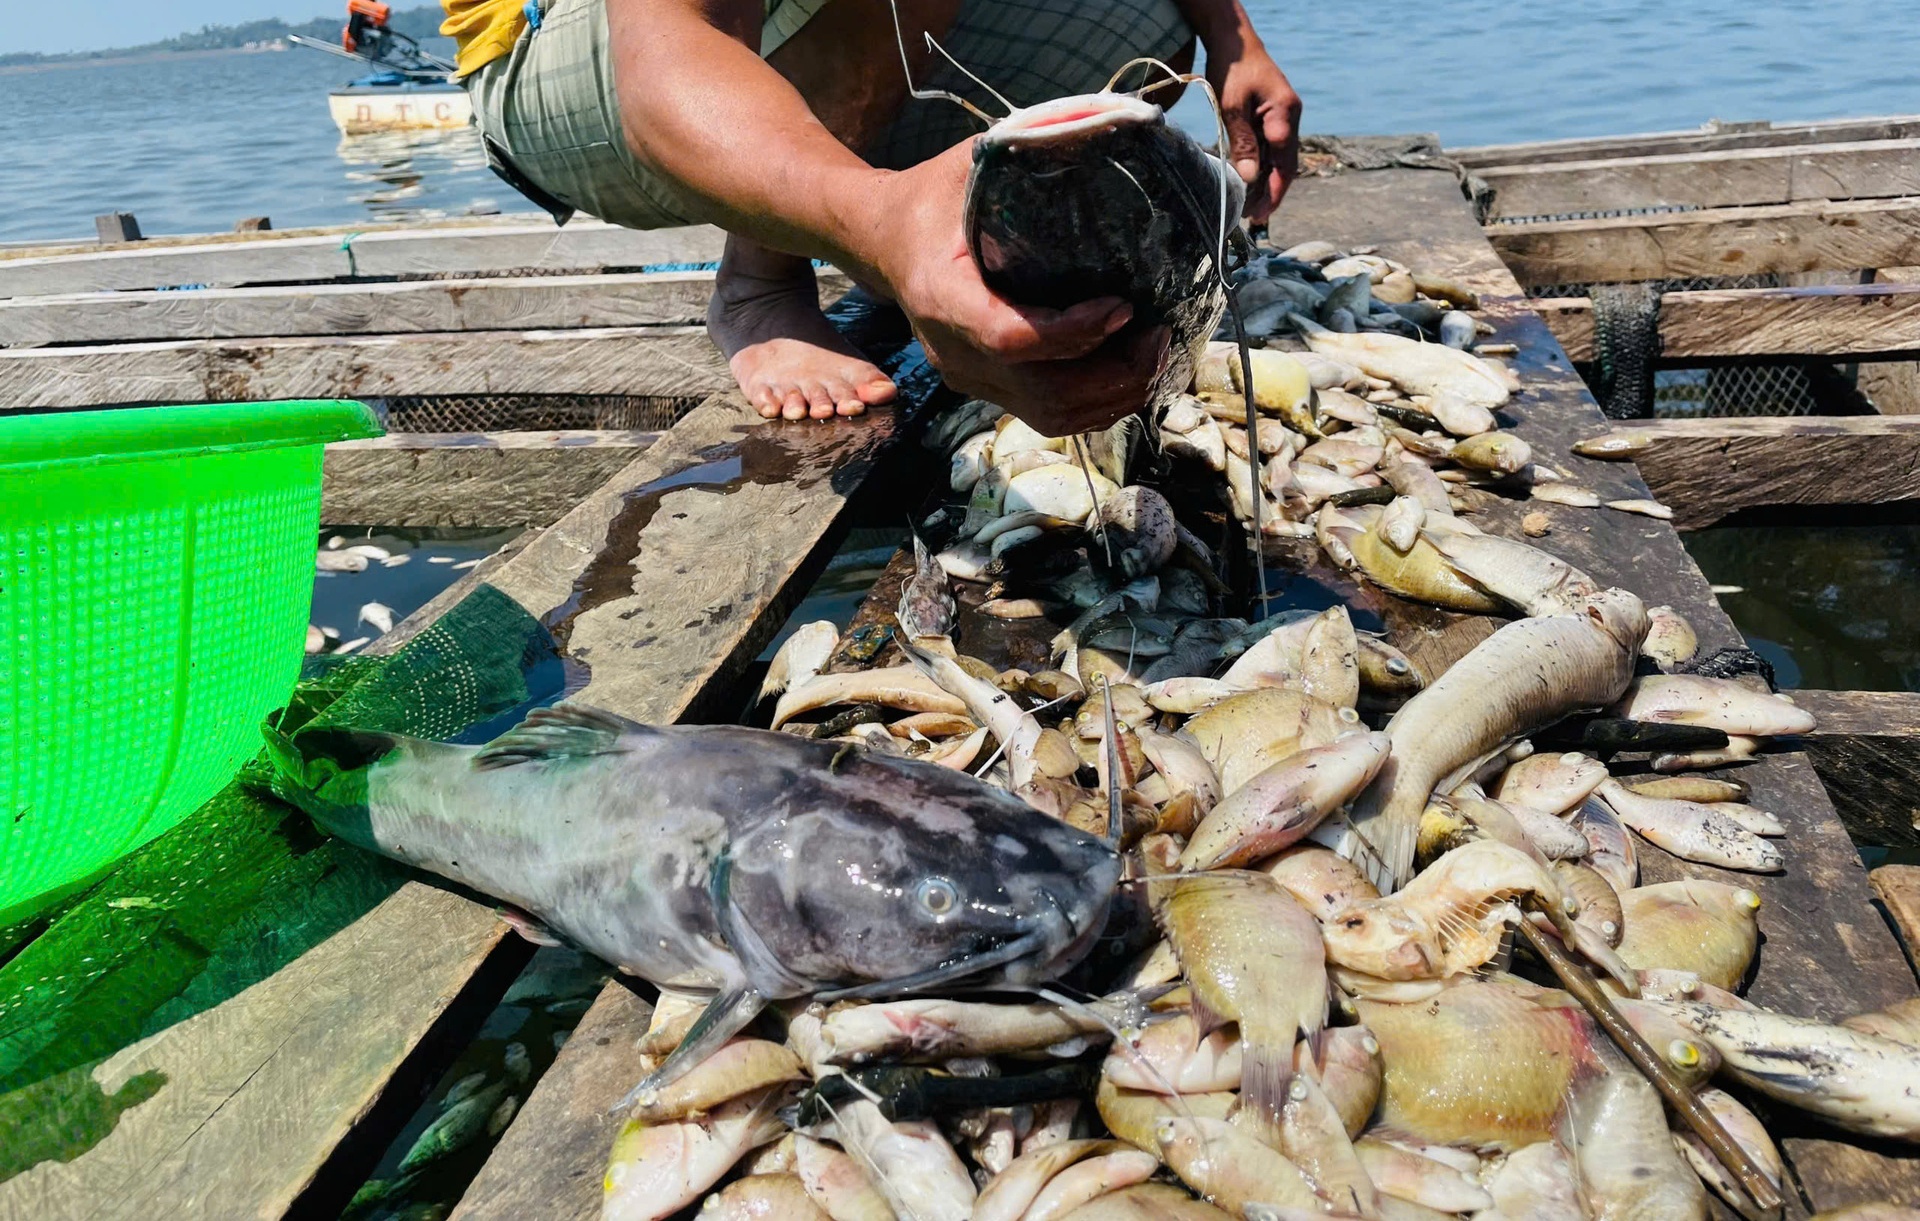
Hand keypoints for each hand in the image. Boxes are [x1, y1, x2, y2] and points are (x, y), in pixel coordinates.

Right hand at [859, 142, 1168, 433]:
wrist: (886, 240)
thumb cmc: (934, 198)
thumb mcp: (970, 162)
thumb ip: (1026, 149)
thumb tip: (1105, 128)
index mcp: (942, 295)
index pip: (1009, 337)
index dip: (1071, 332)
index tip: (1122, 306)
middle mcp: (951, 351)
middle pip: (1043, 392)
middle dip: (1113, 373)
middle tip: (1159, 334)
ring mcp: (969, 378)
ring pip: (1052, 414)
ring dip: (1114, 395)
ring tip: (1154, 352)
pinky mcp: (988, 388)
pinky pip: (1049, 414)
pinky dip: (1099, 402)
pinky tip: (1131, 369)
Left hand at [1207, 39, 1300, 221]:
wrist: (1235, 44)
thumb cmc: (1233, 69)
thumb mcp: (1233, 107)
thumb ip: (1243, 142)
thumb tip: (1251, 177)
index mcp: (1285, 112)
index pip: (1284, 160)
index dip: (1273, 189)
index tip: (1258, 212)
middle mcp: (1291, 118)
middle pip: (1287, 165)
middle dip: (1273, 194)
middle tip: (1256, 219)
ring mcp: (1285, 119)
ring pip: (1280, 160)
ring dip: (1267, 184)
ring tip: (1251, 209)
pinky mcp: (1275, 120)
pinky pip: (1273, 150)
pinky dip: (1263, 169)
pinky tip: (1251, 185)